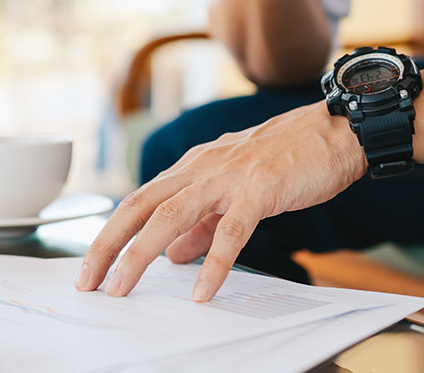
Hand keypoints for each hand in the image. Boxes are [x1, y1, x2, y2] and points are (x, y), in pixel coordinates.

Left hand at [73, 102, 366, 301]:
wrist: (336, 131)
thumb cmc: (289, 160)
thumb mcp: (236, 189)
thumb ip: (202, 223)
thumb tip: (171, 255)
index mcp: (193, 167)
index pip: (138, 202)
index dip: (110, 233)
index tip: (90, 268)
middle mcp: (201, 168)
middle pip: (140, 207)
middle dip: (108, 245)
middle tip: (87, 282)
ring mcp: (229, 176)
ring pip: (171, 216)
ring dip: (141, 255)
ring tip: (122, 288)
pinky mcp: (261, 189)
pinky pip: (231, 230)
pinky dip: (213, 263)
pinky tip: (201, 291)